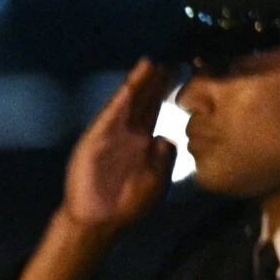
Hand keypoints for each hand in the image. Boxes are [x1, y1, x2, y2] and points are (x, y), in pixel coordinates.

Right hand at [61, 58, 177, 231]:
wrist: (98, 219)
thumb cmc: (129, 204)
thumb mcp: (157, 181)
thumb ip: (164, 158)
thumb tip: (167, 137)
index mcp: (144, 143)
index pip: (156, 111)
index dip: (166, 93)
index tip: (182, 73)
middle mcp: (128, 133)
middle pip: (144, 101)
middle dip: (156, 81)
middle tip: (170, 59)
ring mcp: (112, 133)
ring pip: (129, 102)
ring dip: (140, 82)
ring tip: (153, 62)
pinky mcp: (97, 136)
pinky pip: (112, 112)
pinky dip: (123, 96)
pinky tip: (134, 81)